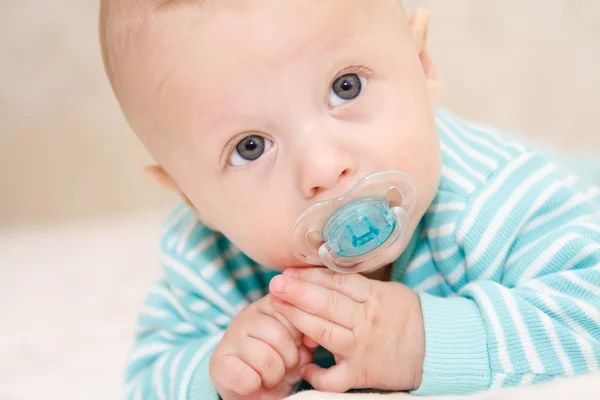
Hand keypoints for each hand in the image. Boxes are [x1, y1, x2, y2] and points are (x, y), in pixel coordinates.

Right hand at [209, 293, 312, 399]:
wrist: (254, 390)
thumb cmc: (281, 363)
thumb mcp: (299, 345)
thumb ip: (307, 333)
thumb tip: (312, 337)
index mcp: (269, 304)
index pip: (292, 313)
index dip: (300, 337)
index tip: (298, 347)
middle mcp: (247, 315)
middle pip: (280, 337)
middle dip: (289, 360)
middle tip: (283, 366)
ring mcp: (230, 337)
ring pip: (264, 358)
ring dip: (273, 376)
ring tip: (270, 376)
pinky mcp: (218, 362)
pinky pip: (246, 377)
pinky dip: (254, 385)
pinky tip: (253, 382)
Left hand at [269, 268, 424, 392]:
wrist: (434, 349)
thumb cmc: (405, 316)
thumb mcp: (387, 291)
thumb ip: (357, 284)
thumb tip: (320, 273)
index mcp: (374, 297)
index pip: (338, 283)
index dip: (311, 276)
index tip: (290, 272)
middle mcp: (366, 321)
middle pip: (327, 304)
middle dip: (298, 292)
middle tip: (275, 284)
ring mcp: (362, 348)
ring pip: (326, 332)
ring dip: (298, 319)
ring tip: (278, 307)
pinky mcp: (361, 374)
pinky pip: (335, 378)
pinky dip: (317, 374)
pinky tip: (303, 365)